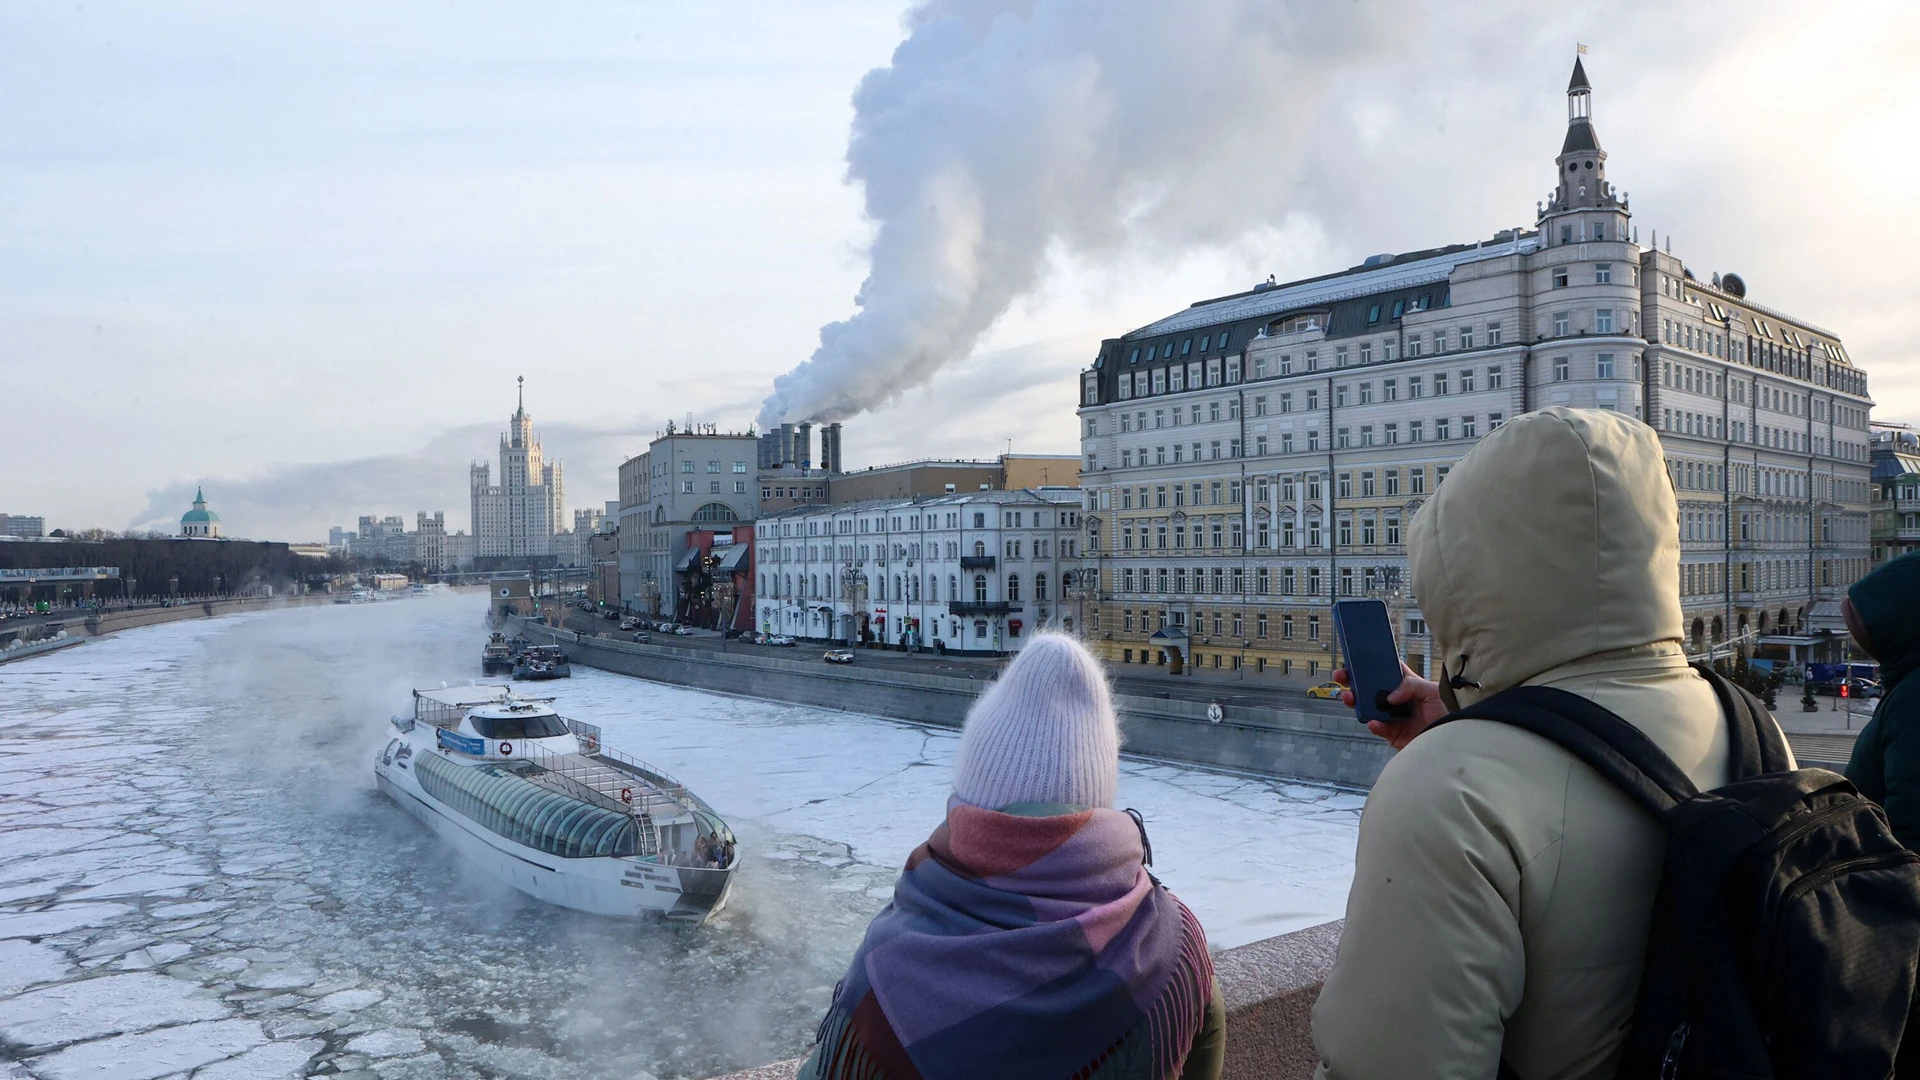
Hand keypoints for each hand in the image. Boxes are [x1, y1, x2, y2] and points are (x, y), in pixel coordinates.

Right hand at [1332, 664, 1448, 750]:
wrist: (1453, 738)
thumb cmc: (1447, 710)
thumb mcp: (1432, 690)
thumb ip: (1410, 686)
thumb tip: (1390, 697)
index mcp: (1406, 685)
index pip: (1386, 671)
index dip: (1371, 665)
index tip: (1357, 659)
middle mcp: (1396, 699)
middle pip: (1370, 688)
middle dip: (1353, 682)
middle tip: (1341, 676)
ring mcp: (1393, 716)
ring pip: (1368, 707)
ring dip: (1356, 702)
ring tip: (1349, 697)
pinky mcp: (1393, 734)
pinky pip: (1379, 729)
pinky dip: (1374, 726)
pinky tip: (1373, 722)